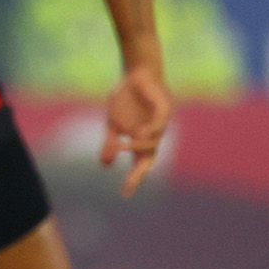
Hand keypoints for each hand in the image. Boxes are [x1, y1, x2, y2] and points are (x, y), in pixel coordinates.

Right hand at [100, 62, 170, 197]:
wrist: (137, 74)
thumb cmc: (126, 98)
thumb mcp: (114, 122)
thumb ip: (110, 143)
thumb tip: (105, 164)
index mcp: (140, 140)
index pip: (138, 164)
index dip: (133, 179)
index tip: (124, 195)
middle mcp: (152, 136)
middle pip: (148, 159)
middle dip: (139, 173)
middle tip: (130, 184)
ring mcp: (160, 124)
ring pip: (151, 144)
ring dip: (135, 146)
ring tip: (121, 145)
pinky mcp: (164, 110)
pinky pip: (158, 125)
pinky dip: (148, 132)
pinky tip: (136, 133)